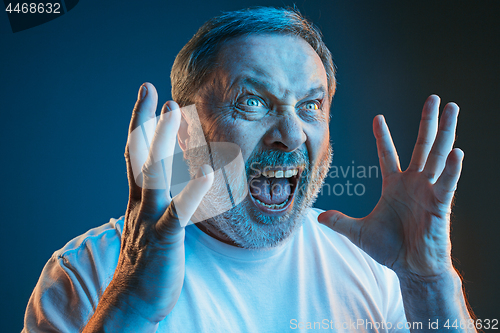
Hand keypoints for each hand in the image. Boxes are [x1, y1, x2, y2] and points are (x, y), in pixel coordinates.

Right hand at [114, 83, 212, 322]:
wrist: (134, 300)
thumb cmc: (147, 261)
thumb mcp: (149, 222)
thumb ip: (157, 200)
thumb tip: (166, 182)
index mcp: (139, 199)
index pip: (135, 154)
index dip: (140, 125)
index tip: (147, 98)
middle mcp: (141, 203)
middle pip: (139, 155)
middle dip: (145, 122)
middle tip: (152, 92)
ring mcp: (150, 218)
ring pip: (154, 174)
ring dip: (162, 142)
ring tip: (172, 112)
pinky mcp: (164, 238)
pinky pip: (178, 212)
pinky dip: (191, 193)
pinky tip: (206, 175)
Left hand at [318, 95, 462, 277]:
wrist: (411, 269)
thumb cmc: (390, 250)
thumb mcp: (359, 232)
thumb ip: (340, 222)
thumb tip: (318, 218)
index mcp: (395, 185)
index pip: (387, 154)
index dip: (383, 136)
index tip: (378, 117)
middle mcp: (413, 183)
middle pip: (421, 145)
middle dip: (427, 121)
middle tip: (433, 98)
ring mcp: (428, 191)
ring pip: (438, 155)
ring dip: (446, 132)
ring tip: (452, 108)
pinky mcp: (440, 204)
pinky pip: (446, 183)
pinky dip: (451, 169)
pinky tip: (457, 152)